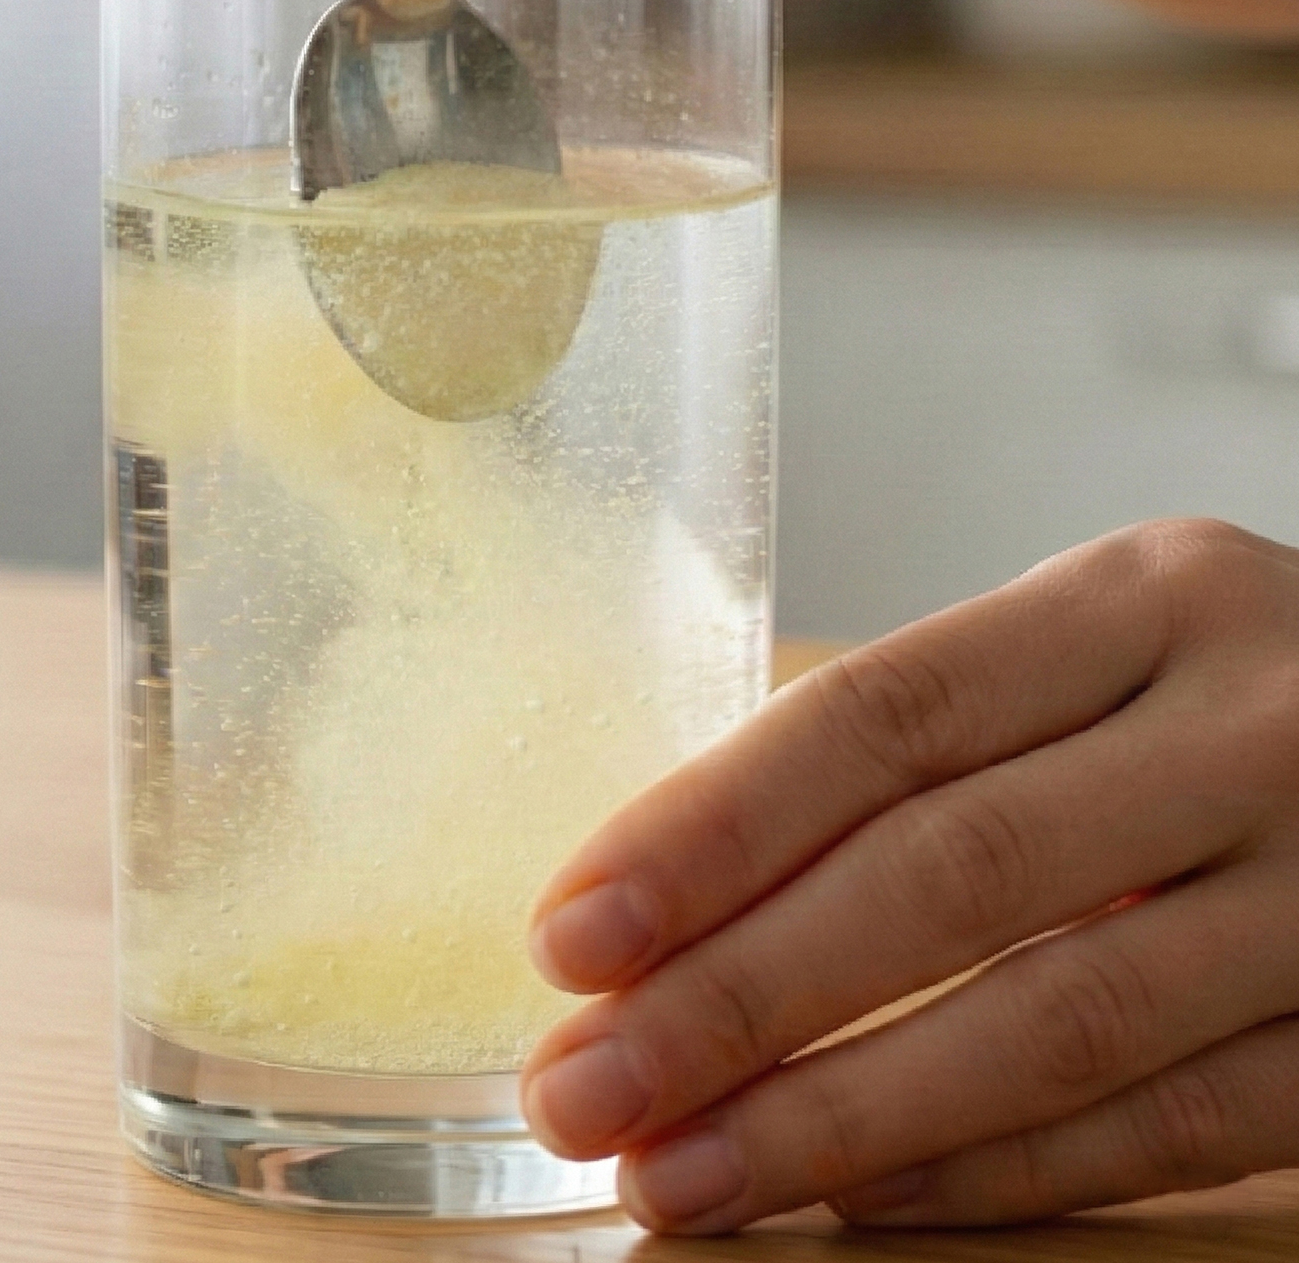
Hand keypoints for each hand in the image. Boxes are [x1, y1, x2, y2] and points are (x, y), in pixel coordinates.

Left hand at [519, 518, 1298, 1230]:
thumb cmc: (1236, 698)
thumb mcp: (1108, 653)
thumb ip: (938, 745)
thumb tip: (682, 886)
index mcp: (1145, 600)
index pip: (886, 713)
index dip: (713, 827)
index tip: (572, 933)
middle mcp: (1250, 726)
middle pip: (951, 871)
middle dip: (738, 995)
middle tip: (583, 1087)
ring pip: (1056, 1020)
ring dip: (841, 1118)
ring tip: (682, 1174)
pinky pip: (1170, 1127)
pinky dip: (998, 1173)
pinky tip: (858, 1204)